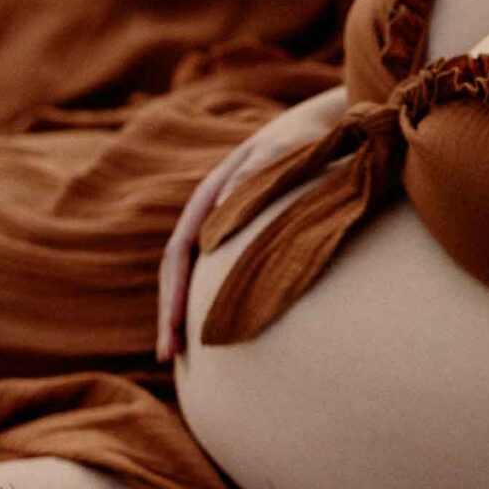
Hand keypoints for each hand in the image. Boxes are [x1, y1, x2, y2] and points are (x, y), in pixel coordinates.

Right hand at [155, 83, 346, 360]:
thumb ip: (259, 171)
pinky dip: (209, 303)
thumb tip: (223, 204)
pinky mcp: (242, 237)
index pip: (180, 251)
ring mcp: (224, 227)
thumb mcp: (284, 151)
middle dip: (169, 313)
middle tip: (165, 356)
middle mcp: (210, 214)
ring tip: (179, 357)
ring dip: (184, 314)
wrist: (323, 131)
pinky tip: (216, 333)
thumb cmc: (306, 141)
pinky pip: (217, 275)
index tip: (173, 329)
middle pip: (177, 270)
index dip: (172, 293)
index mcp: (211, 195)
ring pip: (193, 276)